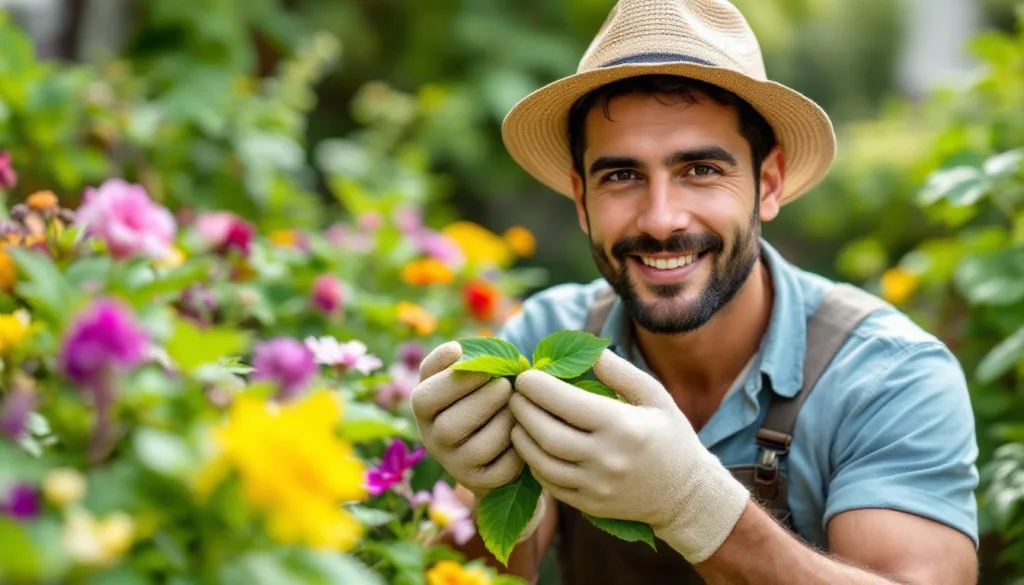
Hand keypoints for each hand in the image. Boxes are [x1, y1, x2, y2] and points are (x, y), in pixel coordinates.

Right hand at [410, 341, 546, 541]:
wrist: (494, 440)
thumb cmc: (477, 395)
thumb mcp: (457, 377)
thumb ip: (451, 361)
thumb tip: (454, 350)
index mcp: (424, 410)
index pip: (425, 399)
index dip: (456, 382)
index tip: (485, 368)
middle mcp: (433, 441)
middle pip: (450, 426)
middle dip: (484, 401)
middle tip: (506, 386)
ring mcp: (456, 466)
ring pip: (480, 448)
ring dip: (504, 422)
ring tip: (516, 407)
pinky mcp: (482, 482)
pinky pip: (503, 468)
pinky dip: (518, 448)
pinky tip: (521, 431)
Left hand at [508, 349, 749, 563]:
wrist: (685, 494)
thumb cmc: (670, 437)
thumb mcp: (656, 397)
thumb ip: (622, 373)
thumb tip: (592, 350)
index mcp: (622, 426)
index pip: (566, 403)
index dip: (538, 387)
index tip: (525, 375)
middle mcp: (606, 458)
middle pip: (546, 433)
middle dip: (523, 410)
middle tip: (514, 395)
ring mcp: (596, 485)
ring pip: (542, 462)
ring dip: (521, 438)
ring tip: (516, 419)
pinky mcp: (589, 505)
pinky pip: (550, 484)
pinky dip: (533, 464)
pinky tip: (530, 446)